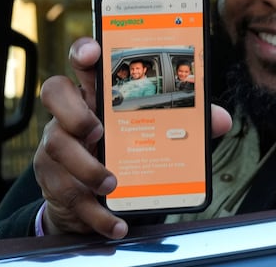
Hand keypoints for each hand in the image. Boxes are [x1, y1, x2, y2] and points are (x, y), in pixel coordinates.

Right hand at [35, 37, 230, 238]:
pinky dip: (96, 214)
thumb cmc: (124, 150)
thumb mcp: (154, 132)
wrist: (95, 196)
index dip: (83, 51)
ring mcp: (57, 146)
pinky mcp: (55, 180)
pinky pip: (69, 194)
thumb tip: (220, 119)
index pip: (82, 62)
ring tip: (113, 184)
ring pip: (58, 146)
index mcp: (96, 94)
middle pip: (54, 92)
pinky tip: (116, 223)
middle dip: (74, 110)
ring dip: (88, 168)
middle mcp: (71, 114)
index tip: (92, 52)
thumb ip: (187, 122)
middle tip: (98, 130)